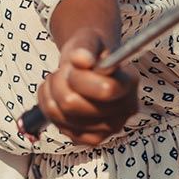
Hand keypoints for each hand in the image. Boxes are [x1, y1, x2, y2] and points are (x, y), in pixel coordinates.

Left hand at [35, 30, 139, 146]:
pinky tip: (56, 96)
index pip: (105, 90)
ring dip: (51, 94)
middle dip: (59, 83)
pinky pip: (60, 127)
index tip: (74, 65)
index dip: (80, 78)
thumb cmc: (89, 52)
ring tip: (58, 81)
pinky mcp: (92, 139)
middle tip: (63, 71)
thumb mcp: (87, 40)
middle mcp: (125, 109)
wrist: (89, 66)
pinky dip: (50, 108)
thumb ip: (85, 47)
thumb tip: (81, 60)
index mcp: (129, 82)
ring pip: (62, 116)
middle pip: (73, 104)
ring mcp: (110, 128)